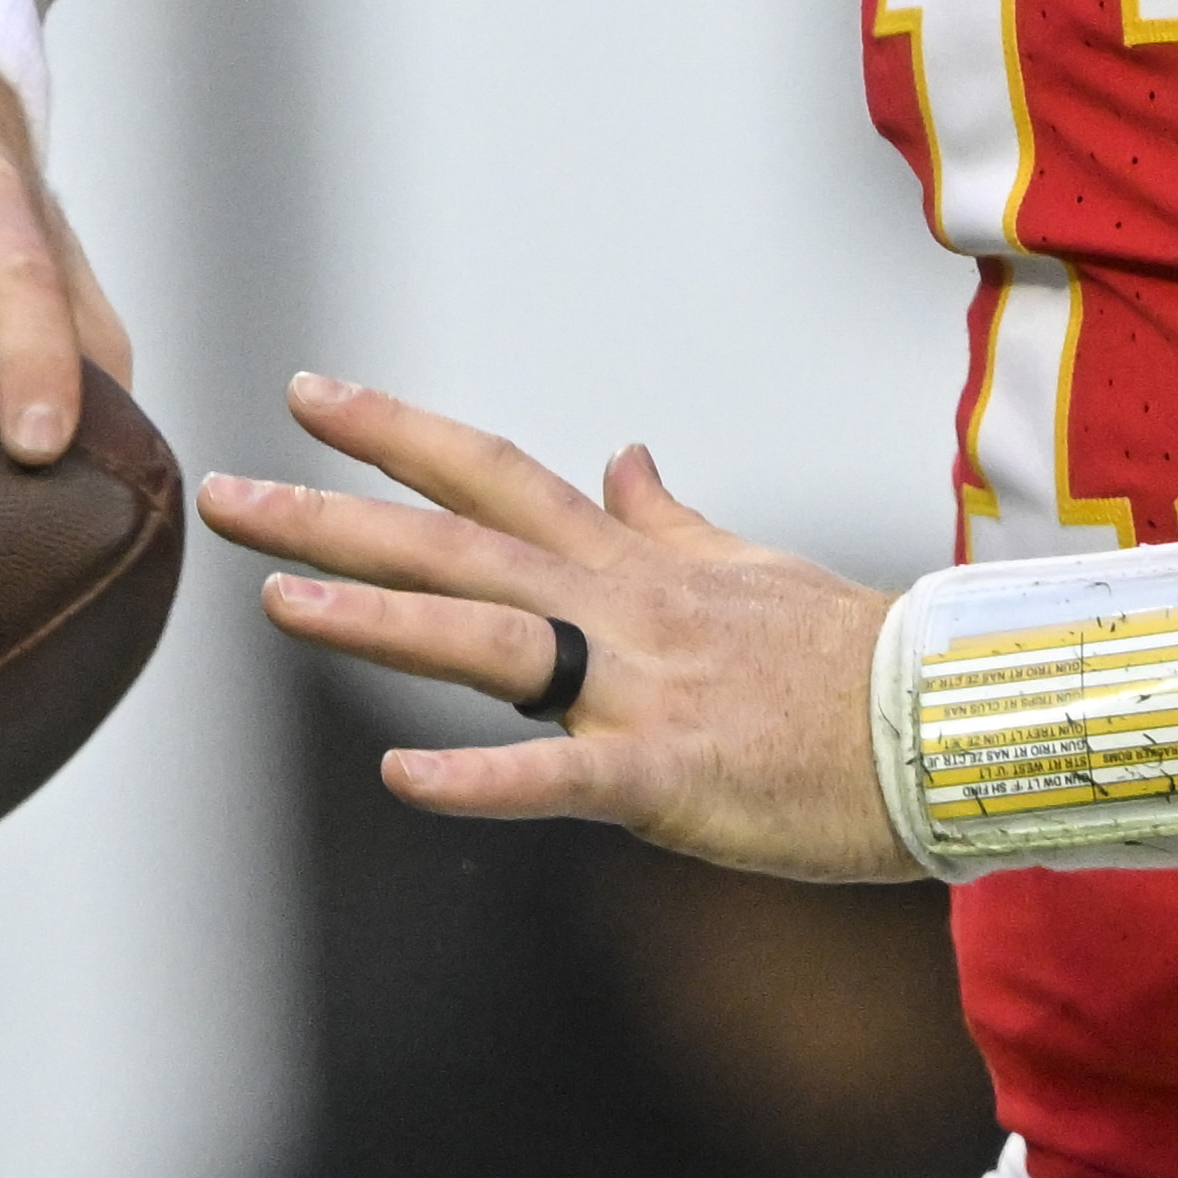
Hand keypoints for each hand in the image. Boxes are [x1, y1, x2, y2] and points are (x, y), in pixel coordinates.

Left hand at [202, 376, 915, 882]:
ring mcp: (646, 689)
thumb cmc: (854, 659)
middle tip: (226, 495)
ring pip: (494, 642)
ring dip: (382, 622)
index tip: (308, 396)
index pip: (495, 475)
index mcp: (635, 564)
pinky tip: (402, 779)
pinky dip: (483, 780)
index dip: (398, 434)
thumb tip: (622, 453)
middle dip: (336, 519)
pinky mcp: (676, 777)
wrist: (951, 724)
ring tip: (278, 603)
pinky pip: (566, 778)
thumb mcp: (754, 568)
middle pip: (460, 547)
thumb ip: (669, 519)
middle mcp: (624, 610)